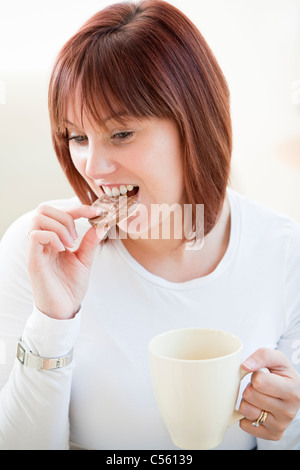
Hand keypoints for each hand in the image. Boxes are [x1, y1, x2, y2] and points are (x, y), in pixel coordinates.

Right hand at [26, 203, 108, 319]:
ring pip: (39, 218)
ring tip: (70, 244)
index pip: (59, 212)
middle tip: (77, 236)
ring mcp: (36, 249)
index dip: (78, 208)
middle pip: (44, 209)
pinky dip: (52, 237)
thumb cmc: (70, 286)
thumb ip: (90, 242)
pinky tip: (62, 249)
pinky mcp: (33, 259)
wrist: (64, 308)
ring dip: (60, 227)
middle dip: (66, 215)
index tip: (96, 212)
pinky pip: (36, 235)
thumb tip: (101, 224)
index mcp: (53, 239)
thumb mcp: (85, 260)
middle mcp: (42, 241)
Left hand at [239, 348, 299, 440]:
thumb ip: (262, 356)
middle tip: (260, 388)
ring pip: (245, 410)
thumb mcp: (276, 359)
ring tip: (258, 398)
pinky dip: (246, 416)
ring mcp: (281, 426)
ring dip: (247, 401)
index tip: (263, 376)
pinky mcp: (272, 435)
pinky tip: (258, 409)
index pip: (259, 381)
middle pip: (250, 395)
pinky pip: (245, 425)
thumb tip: (245, 366)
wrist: (291, 392)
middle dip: (250, 388)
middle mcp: (289, 411)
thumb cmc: (281, 374)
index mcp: (292, 390)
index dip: (256, 375)